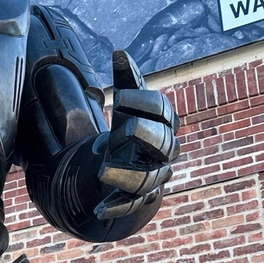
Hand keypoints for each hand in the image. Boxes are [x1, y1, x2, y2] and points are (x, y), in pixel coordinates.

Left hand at [95, 50, 179, 219]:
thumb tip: (119, 52)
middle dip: (146, 135)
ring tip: (102, 170)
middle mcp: (163, 153)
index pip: (164, 112)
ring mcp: (151, 177)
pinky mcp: (136, 198)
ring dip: (126, 175)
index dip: (144, 102)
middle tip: (124, 128)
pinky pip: (130, 206)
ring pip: (147, 178)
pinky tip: (97, 211)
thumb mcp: (127, 106)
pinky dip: (115, 208)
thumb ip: (126, 81)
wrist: (130, 165)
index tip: (118, 96)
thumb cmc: (130, 128)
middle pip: (165, 144)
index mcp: (163, 124)